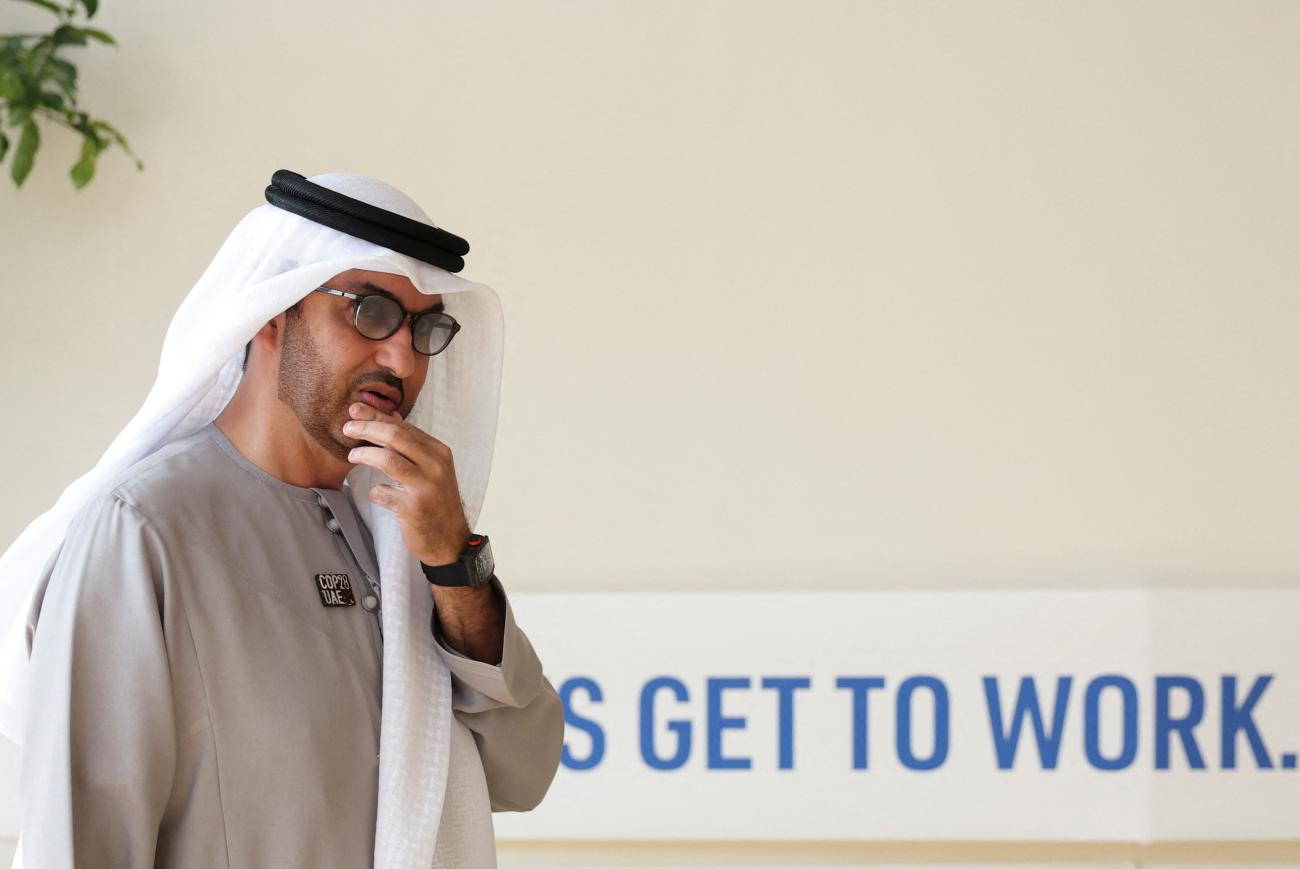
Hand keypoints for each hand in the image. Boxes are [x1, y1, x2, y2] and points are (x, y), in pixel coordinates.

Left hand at [342, 402, 470, 565]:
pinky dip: (375, 492)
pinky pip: (383, 493)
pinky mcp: (414, 508)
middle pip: (395, 436)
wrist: (450, 540)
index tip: (356, 410)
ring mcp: (426, 487)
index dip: (377, 416)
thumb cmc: (437, 501)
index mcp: (439, 452)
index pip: (404, 427)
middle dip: (367, 428)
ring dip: (364, 454)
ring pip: (387, 459)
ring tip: (353, 455)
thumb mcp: (432, 468)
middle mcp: (436, 466)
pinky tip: (376, 494)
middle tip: (348, 428)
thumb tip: (392, 415)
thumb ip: (412, 443)